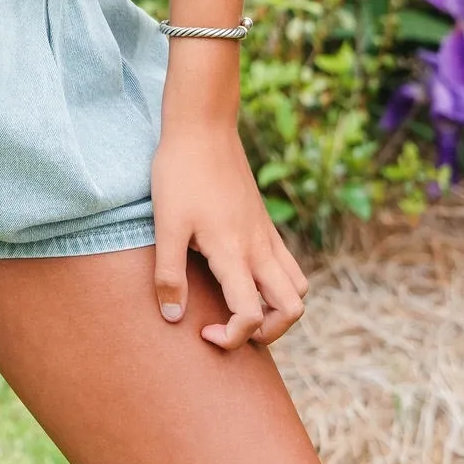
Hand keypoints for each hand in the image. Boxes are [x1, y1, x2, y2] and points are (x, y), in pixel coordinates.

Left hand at [150, 118, 306, 350]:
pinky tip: (243, 274)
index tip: (203, 332)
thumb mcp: (166, 224)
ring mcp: (265, 233)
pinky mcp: (264, 220)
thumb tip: (173, 318)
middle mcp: (258, 248)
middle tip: (232, 325)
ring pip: (297, 286)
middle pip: (292, 308)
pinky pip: (287, 262)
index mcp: (234, 253)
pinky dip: (278, 282)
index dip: (232, 338)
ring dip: (279, 307)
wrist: (203, 126)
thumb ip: (169, 274)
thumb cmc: (180, 173)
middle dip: (270, 332)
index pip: (250, 316)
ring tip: (243, 305)